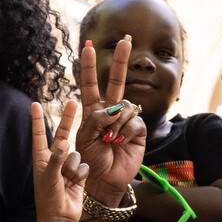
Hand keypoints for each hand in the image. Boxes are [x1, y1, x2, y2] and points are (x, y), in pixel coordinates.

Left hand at [32, 90, 88, 221]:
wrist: (60, 218)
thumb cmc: (49, 199)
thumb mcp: (49, 178)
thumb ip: (57, 160)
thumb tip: (65, 143)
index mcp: (42, 159)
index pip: (40, 134)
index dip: (37, 119)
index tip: (35, 103)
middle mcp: (55, 160)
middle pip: (63, 134)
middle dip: (68, 119)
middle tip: (73, 102)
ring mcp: (68, 166)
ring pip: (76, 153)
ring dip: (74, 165)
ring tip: (69, 179)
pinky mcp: (79, 174)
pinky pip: (84, 165)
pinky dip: (81, 173)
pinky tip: (77, 183)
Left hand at [73, 37, 147, 194]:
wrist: (104, 180)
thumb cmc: (90, 159)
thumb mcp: (84, 137)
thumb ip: (95, 119)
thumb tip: (114, 108)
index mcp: (93, 110)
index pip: (90, 84)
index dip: (90, 67)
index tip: (87, 47)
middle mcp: (111, 112)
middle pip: (117, 82)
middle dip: (122, 61)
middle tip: (126, 40)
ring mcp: (126, 121)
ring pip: (125, 107)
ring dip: (116, 123)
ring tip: (109, 140)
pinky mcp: (138, 132)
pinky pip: (134, 122)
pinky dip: (125, 132)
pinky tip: (119, 143)